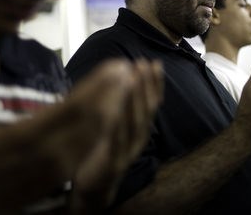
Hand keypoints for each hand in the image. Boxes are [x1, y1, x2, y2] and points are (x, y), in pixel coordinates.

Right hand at [0, 33, 162, 213]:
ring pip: (98, 134)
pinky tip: (117, 112)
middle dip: (115, 92)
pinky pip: (93, 148)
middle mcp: (51, 151)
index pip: (74, 106)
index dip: (99, 85)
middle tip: (129, 69)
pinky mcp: (65, 174)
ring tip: (129, 86)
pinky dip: (108, 128)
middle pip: (94, 119)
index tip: (116, 66)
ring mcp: (61, 166)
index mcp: (29, 135)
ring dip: (116, 108)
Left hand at [71, 60, 163, 211]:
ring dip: (135, 99)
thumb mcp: (115, 126)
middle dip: (145, 85)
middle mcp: (139, 138)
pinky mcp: (114, 162)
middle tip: (144, 64)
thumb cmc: (104, 151)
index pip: (152, 102)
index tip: (154, 63)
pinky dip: (118, 124)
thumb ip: (122, 106)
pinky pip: (116, 140)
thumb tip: (123, 78)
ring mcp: (128, 151)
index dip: (155, 83)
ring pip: (134, 122)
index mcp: (140, 128)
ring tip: (133, 79)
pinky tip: (116, 110)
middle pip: (146, 109)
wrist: (95, 186)